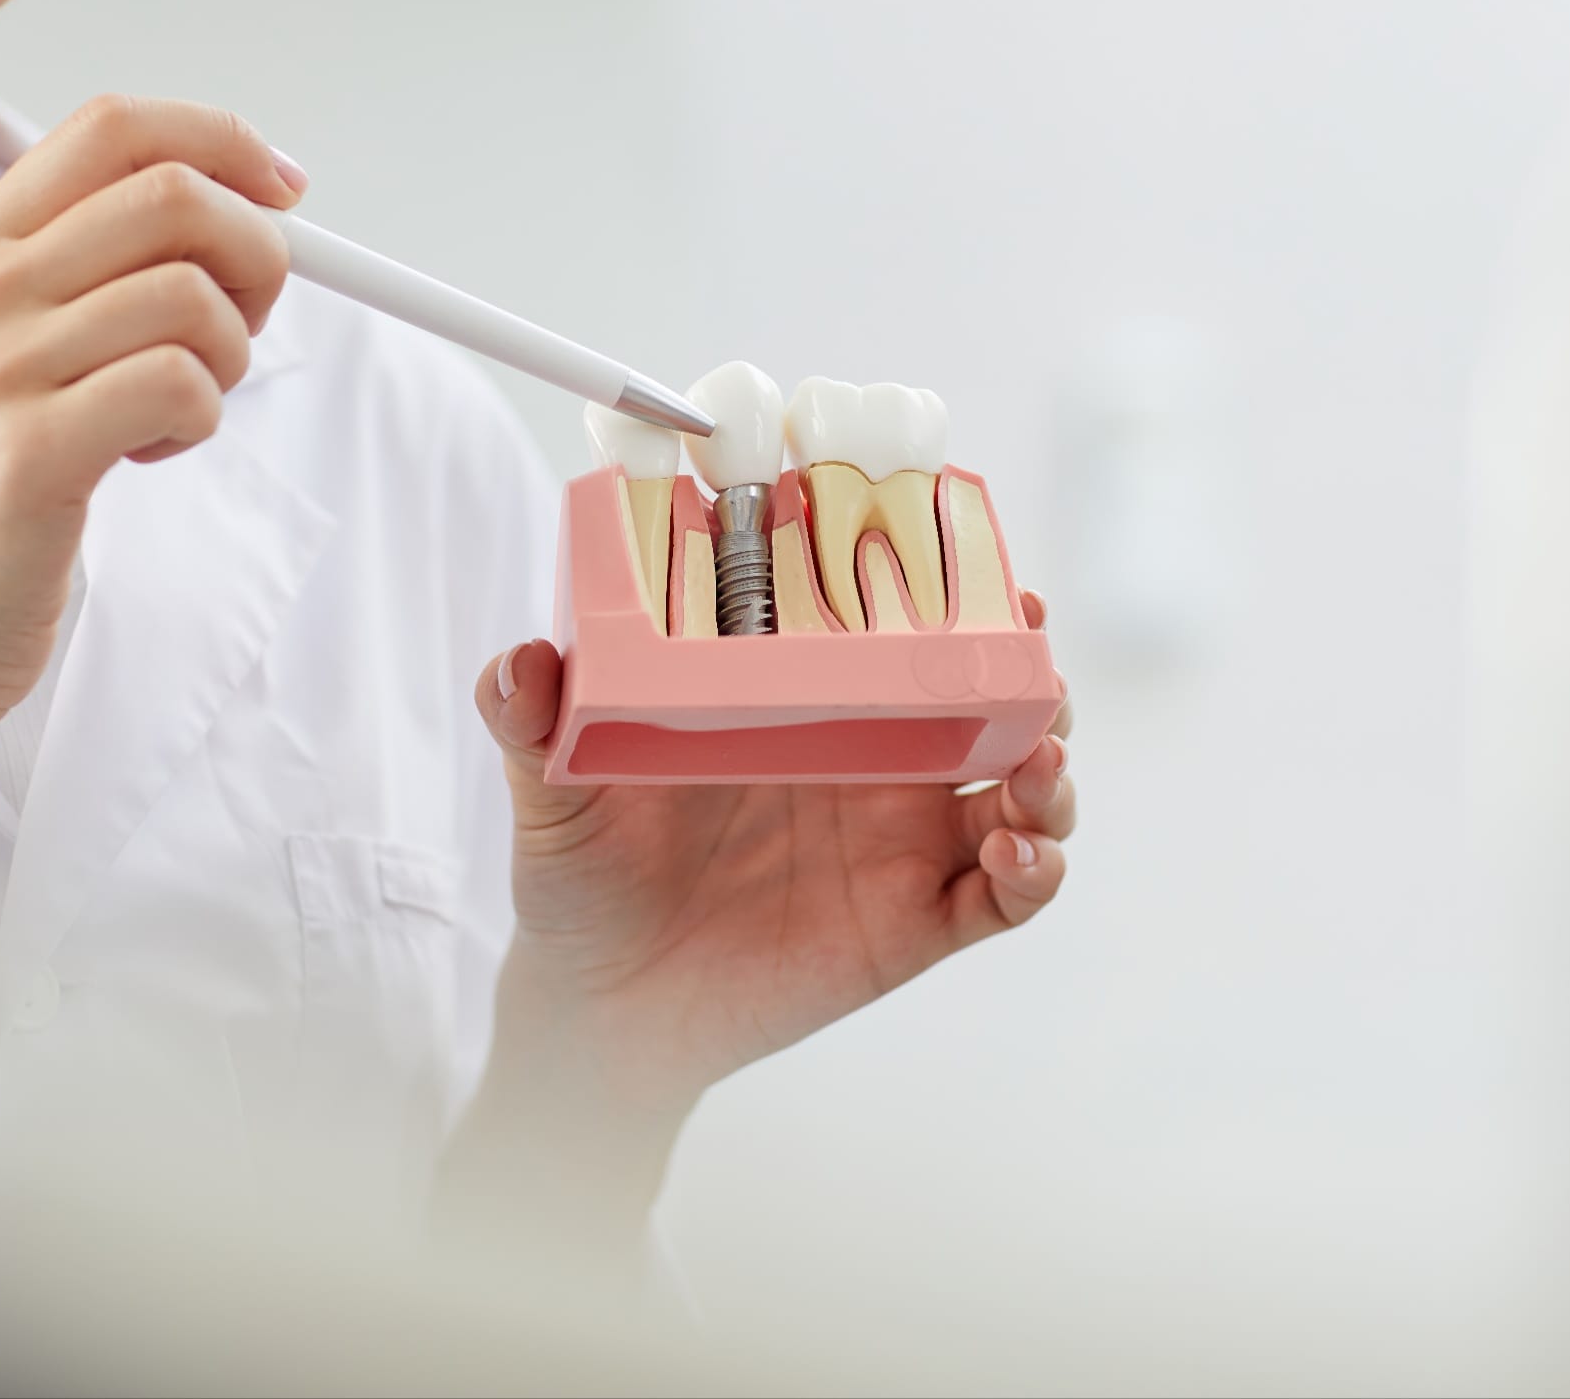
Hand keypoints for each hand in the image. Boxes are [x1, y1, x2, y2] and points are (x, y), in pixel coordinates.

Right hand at [0, 96, 301, 724]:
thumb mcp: (19, 353)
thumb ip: (104, 276)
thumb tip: (252, 213)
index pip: (117, 126)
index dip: (224, 142)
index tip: (286, 190)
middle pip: (175, 195)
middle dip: (256, 256)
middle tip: (239, 332)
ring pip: (192, 295)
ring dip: (226, 357)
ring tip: (174, 411)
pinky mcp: (28, 449)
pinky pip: (182, 384)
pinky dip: (200, 421)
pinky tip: (145, 455)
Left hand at [473, 592, 1076, 1123]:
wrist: (600, 1008)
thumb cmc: (584, 878)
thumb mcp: (554, 791)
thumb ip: (533, 723)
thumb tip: (518, 662)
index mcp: (808, 702)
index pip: (901, 627)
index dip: (955, 589)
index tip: (980, 561)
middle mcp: (875, 759)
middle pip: (991, 696)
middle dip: (1032, 671)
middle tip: (1034, 657)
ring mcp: (905, 840)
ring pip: (1024, 786)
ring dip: (1051, 767)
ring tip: (1036, 764)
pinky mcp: (918, 921)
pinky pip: (1007, 893)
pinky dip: (1036, 867)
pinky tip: (1013, 850)